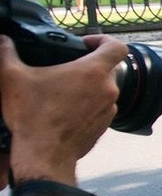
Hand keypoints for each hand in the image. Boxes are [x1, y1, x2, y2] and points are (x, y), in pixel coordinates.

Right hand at [0, 34, 127, 185]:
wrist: (44, 155)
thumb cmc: (32, 117)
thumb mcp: (13, 78)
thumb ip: (7, 53)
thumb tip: (2, 40)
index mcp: (93, 72)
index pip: (117, 46)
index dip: (104, 40)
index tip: (87, 43)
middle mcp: (108, 89)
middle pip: (108, 68)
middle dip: (89, 65)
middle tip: (67, 68)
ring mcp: (109, 109)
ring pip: (104, 90)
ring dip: (88, 87)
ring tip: (64, 91)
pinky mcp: (104, 126)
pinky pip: (101, 109)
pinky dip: (88, 106)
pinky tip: (66, 109)